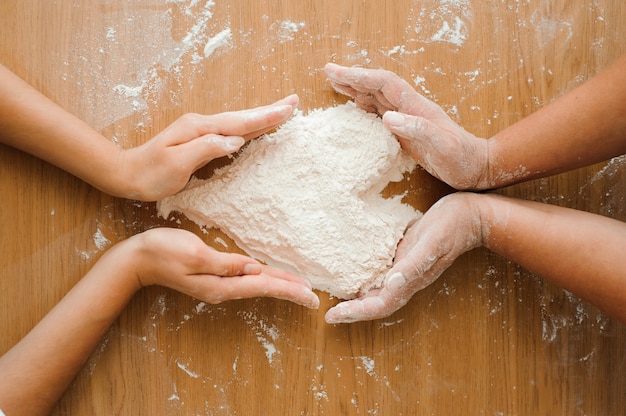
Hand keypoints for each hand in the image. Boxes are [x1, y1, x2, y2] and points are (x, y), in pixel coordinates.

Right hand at [116, 227, 319, 308]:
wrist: (137, 259)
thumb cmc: (163, 251)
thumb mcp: (194, 254)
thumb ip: (225, 263)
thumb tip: (253, 269)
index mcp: (221, 284)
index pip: (263, 286)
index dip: (288, 289)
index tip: (309, 295)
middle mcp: (223, 288)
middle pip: (264, 289)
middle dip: (290, 292)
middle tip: (313, 298)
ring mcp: (219, 284)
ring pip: (257, 285)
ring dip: (280, 286)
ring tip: (300, 289)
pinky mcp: (215, 276)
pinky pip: (246, 280)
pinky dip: (264, 279)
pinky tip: (272, 278)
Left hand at [119, 95, 298, 200]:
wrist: (128, 174)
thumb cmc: (151, 173)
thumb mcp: (177, 163)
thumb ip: (207, 148)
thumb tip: (235, 140)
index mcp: (200, 128)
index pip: (240, 123)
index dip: (265, 116)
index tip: (288, 109)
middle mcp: (203, 124)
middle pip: (243, 116)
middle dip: (270, 110)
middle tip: (294, 102)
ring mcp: (201, 130)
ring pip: (239, 122)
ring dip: (262, 116)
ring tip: (283, 111)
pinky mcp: (201, 139)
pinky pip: (232, 131)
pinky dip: (248, 127)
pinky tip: (255, 128)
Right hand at [324, 63, 489, 189]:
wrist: (476, 167)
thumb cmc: (460, 157)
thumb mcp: (441, 145)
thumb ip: (417, 128)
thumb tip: (387, 116)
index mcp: (415, 107)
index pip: (383, 84)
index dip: (359, 76)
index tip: (336, 73)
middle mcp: (409, 108)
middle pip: (376, 86)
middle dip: (352, 78)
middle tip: (328, 72)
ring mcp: (407, 119)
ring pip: (376, 97)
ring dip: (356, 89)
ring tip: (335, 85)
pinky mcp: (405, 131)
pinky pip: (380, 113)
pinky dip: (364, 107)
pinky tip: (355, 108)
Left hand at [325, 193, 482, 322]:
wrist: (470, 215)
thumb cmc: (452, 227)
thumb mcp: (432, 243)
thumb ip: (414, 265)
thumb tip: (392, 283)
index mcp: (410, 280)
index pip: (379, 305)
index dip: (355, 313)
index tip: (332, 316)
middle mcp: (405, 279)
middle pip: (375, 303)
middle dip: (352, 310)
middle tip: (328, 312)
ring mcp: (405, 269)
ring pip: (377, 290)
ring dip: (357, 297)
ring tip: (335, 296)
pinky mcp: (404, 256)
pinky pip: (382, 274)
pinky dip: (366, 277)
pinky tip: (353, 270)